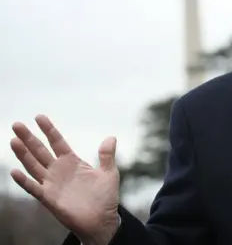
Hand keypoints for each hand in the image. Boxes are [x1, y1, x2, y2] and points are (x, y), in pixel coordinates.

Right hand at [9, 115, 119, 244]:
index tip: (39, 117)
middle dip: (29, 138)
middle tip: (17, 124)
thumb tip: (111, 137)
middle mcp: (58, 171)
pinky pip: (34, 188)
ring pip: (33, 166)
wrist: (101, 220)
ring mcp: (52, 184)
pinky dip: (24, 181)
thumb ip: (107, 156)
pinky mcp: (49, 198)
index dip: (49, 130)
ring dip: (23, 154)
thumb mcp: (109, 173)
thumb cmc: (105, 197)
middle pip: (40, 151)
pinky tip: (14, 171)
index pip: (57, 142)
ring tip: (14, 140)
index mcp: (72, 162)